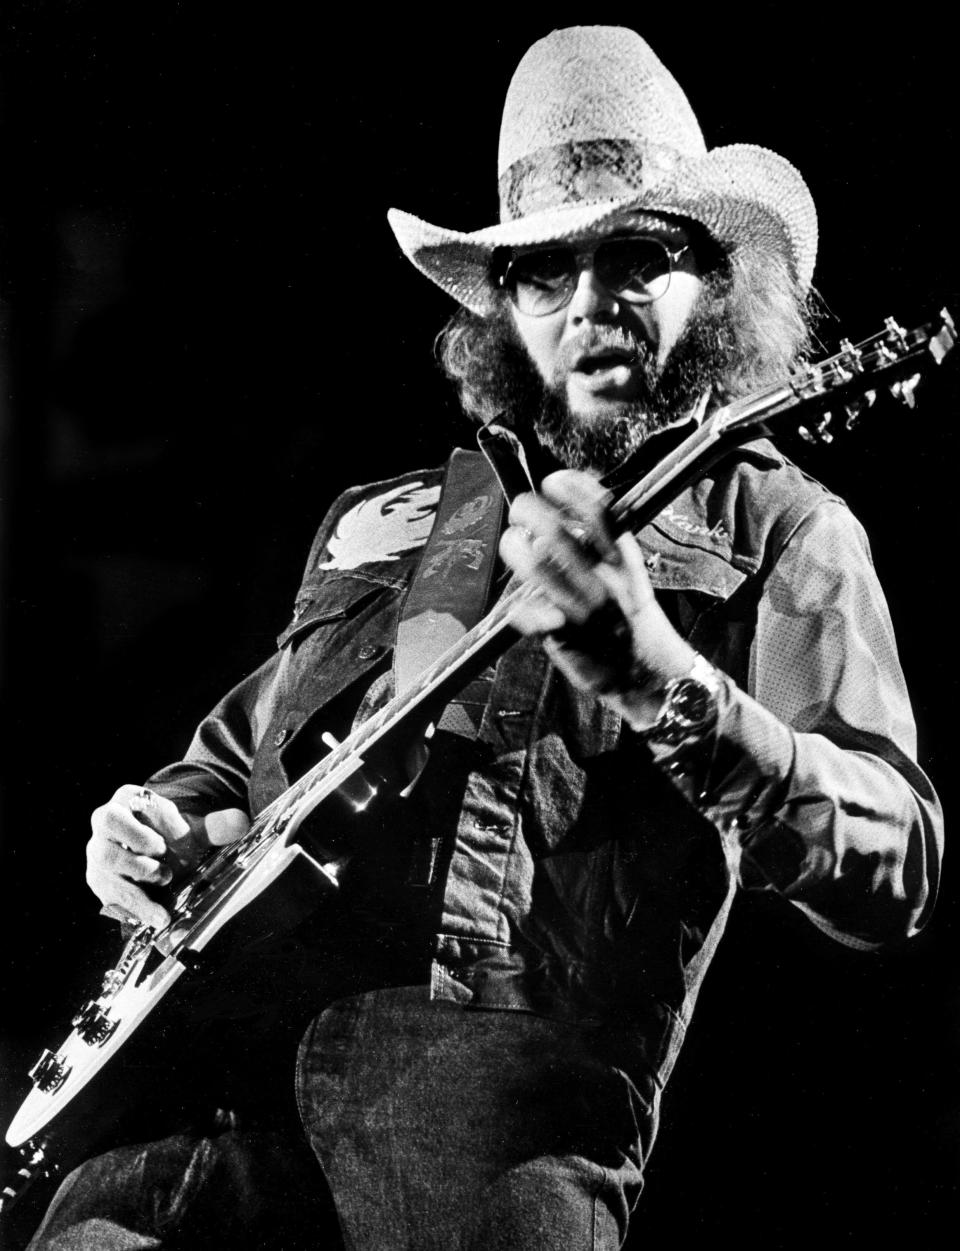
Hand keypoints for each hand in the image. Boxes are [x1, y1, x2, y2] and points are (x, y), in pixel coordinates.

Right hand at [86, 785, 249, 928]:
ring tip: (166, 879)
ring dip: (139, 872)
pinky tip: (159, 915)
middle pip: (108, 821)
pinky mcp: (101, 881)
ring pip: (106, 858)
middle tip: (163, 853)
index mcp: (130, 799)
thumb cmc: (171, 839)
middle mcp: (106, 822)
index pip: (134, 797)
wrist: (157, 863)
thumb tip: (242, 822)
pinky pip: (111, 893)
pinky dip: (138, 906)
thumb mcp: (193, 831)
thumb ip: (216, 826)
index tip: (173, 832)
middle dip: (138, 839)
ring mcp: (99, 852)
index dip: (155, 816)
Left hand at [499, 470, 695, 727]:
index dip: (571, 488)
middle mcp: (602, 579)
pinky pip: (528, 615)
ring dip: (515, 548)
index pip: (597, 509)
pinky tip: (519, 606)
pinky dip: (520, 609)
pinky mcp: (563, 636)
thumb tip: (566, 520)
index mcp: (622, 559)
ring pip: (537, 566)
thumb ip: (604, 549)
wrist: (648, 674)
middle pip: (555, 531)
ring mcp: (582, 607)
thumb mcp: (628, 577)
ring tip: (513, 542)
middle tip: (520, 509)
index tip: (553, 481)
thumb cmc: (630, 622)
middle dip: (528, 511)